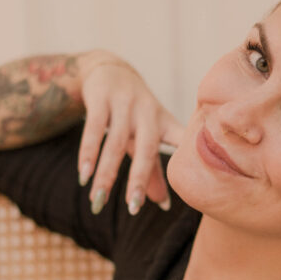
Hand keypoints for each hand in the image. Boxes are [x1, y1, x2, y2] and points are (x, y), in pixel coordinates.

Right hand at [77, 50, 184, 214]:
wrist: (109, 70)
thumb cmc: (133, 113)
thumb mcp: (145, 137)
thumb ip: (153, 171)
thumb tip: (164, 205)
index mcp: (165, 122)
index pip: (181, 141)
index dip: (189, 157)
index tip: (197, 181)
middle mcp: (148, 112)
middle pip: (146, 150)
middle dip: (138, 180)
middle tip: (132, 209)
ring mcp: (125, 103)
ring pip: (115, 143)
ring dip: (106, 173)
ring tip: (97, 200)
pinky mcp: (101, 98)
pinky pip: (94, 129)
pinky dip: (88, 153)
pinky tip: (83, 175)